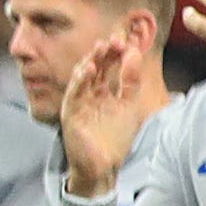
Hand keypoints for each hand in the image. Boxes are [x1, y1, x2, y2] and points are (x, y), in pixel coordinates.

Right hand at [57, 17, 163, 190]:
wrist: (104, 167)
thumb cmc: (115, 139)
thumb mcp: (129, 105)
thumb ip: (131, 81)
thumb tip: (134, 53)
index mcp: (104, 91)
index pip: (109, 66)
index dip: (116, 52)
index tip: (126, 38)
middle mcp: (90, 94)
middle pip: (96, 67)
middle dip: (105, 53)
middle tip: (115, 39)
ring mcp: (79, 103)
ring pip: (82, 77)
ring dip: (91, 61)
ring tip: (101, 47)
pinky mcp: (71, 114)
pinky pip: (73, 94)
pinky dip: (79, 82)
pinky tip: (88, 70)